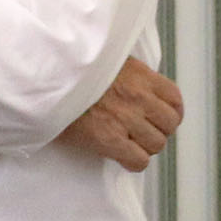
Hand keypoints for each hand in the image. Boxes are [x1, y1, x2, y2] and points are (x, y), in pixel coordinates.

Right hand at [52, 57, 182, 172]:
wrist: (46, 79)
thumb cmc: (70, 69)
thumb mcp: (106, 58)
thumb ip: (126, 72)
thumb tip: (133, 86)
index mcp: (139, 74)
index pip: (174, 98)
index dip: (170, 111)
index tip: (159, 117)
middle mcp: (138, 96)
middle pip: (169, 124)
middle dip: (158, 130)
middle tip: (142, 132)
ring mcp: (126, 118)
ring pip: (156, 144)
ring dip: (145, 146)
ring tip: (129, 144)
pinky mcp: (110, 139)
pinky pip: (138, 160)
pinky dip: (133, 162)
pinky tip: (122, 156)